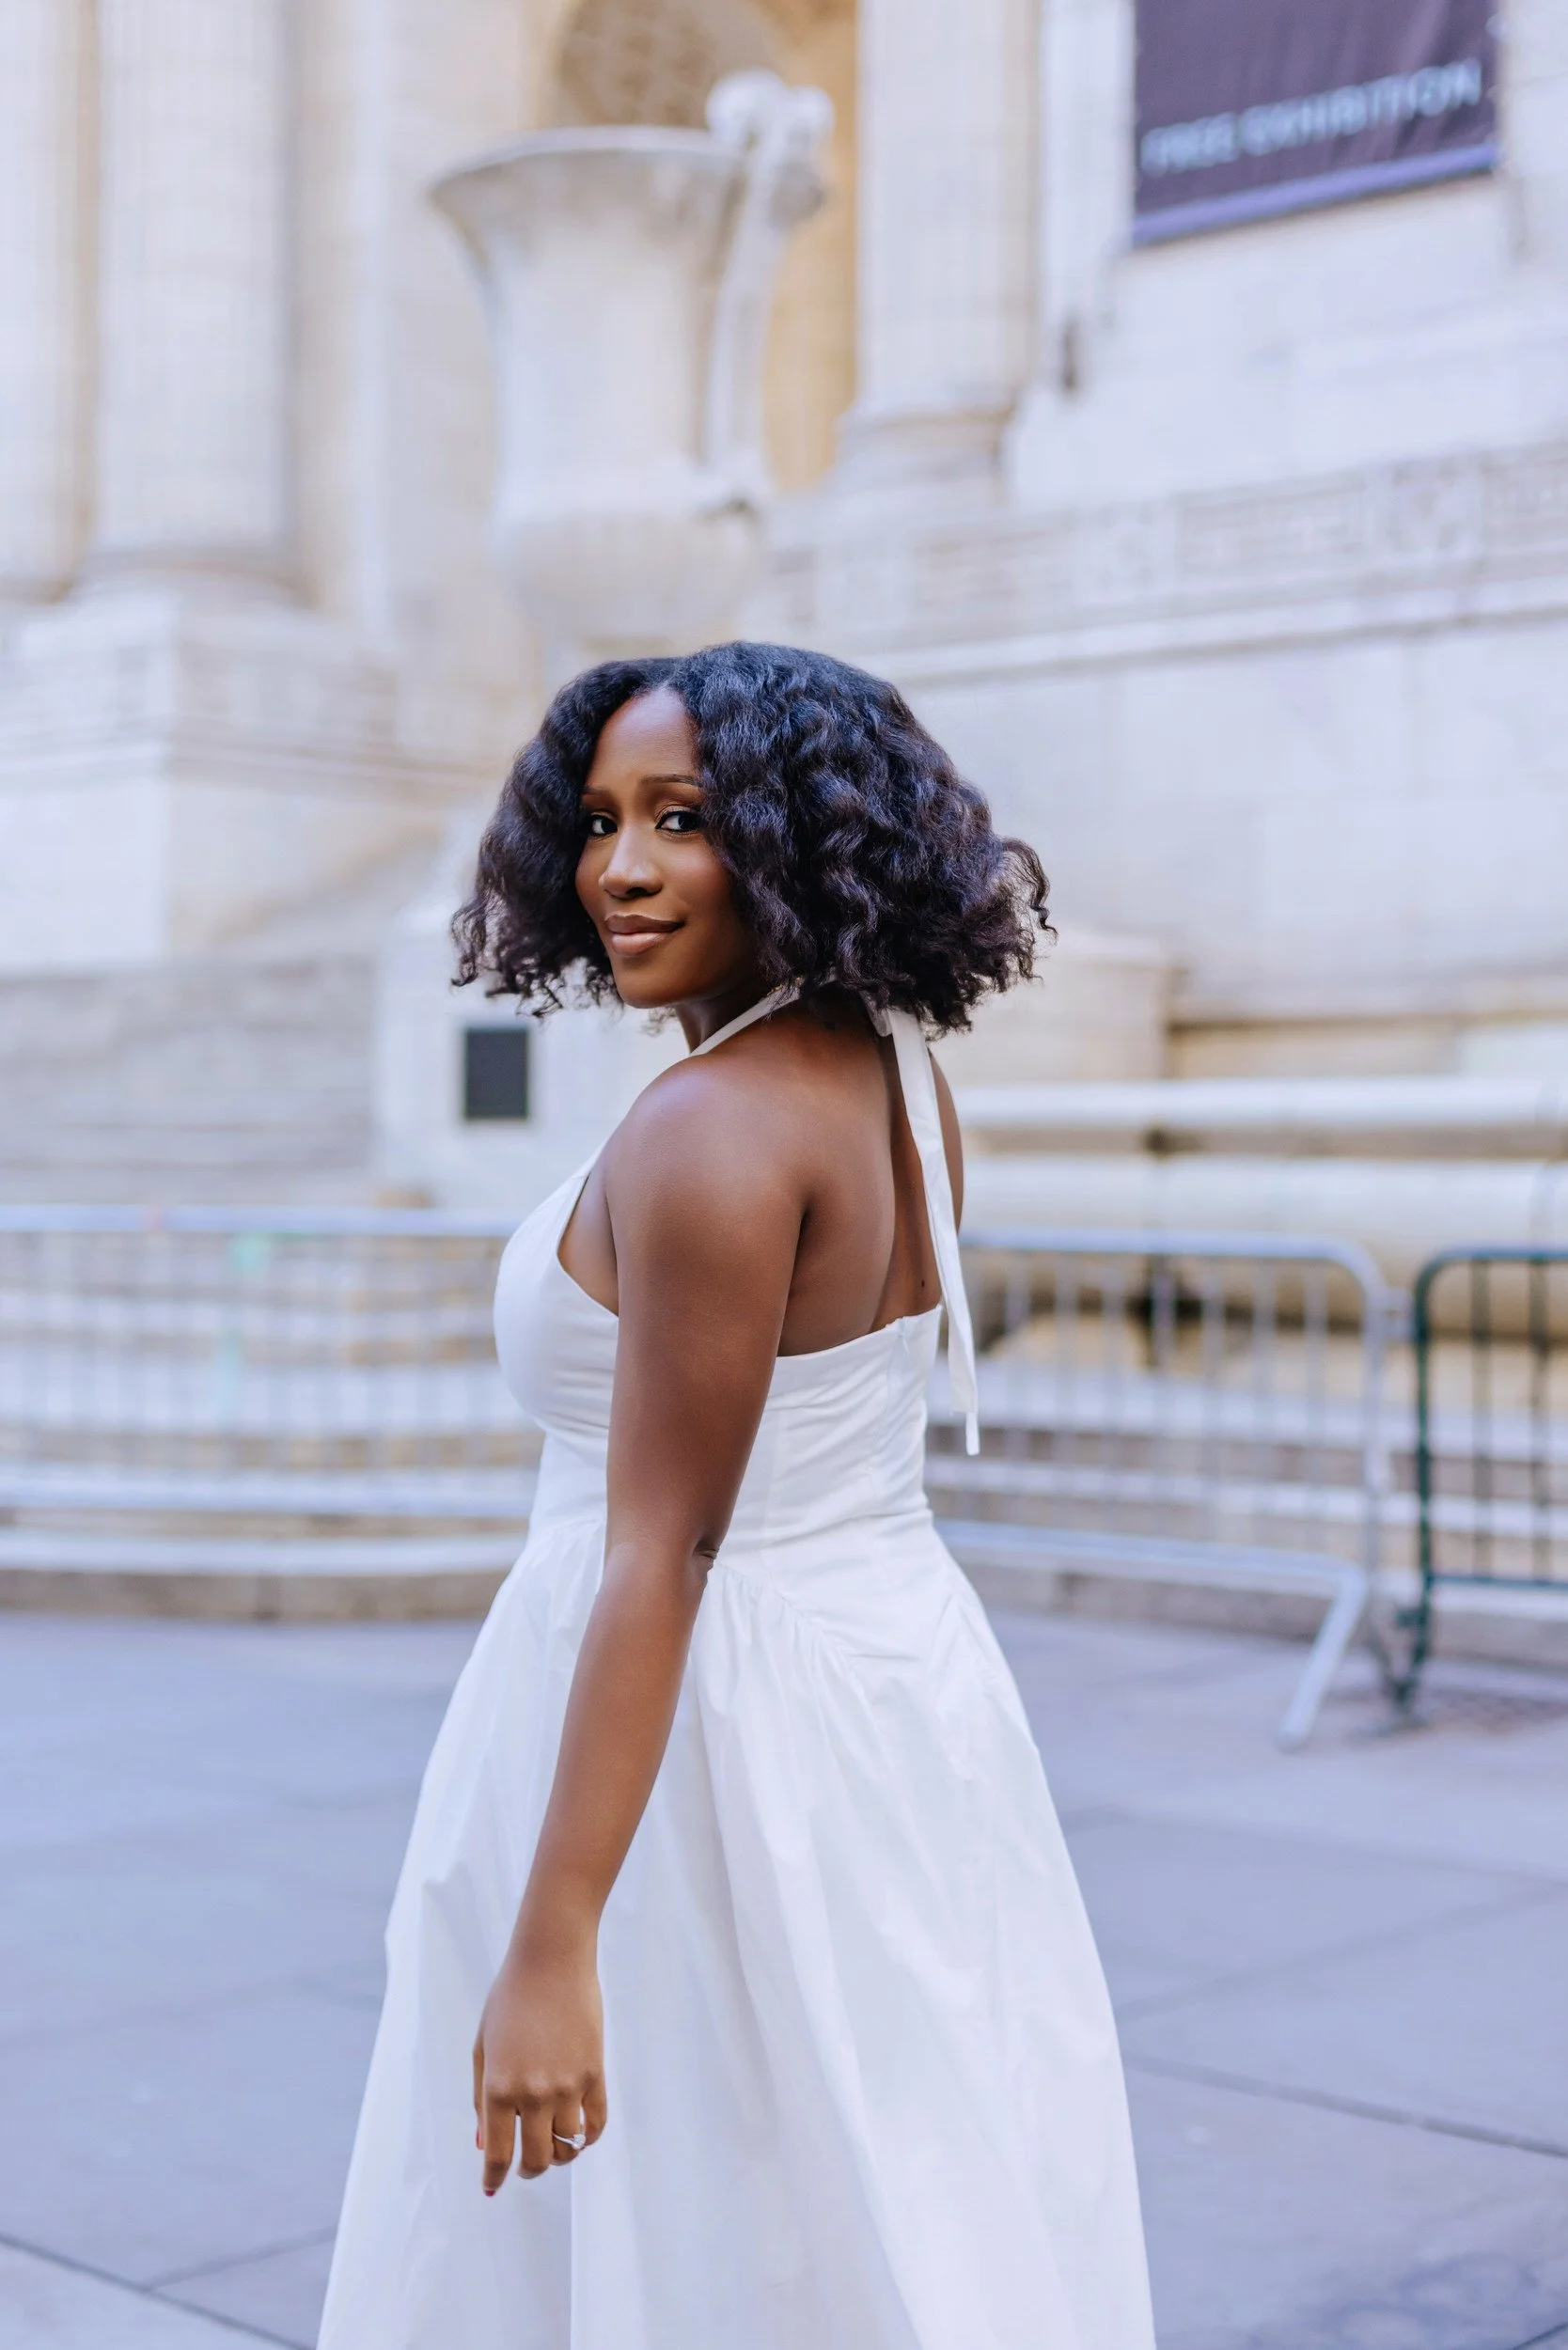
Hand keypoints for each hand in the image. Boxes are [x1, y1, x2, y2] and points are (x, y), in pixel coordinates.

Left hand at [472, 1929, 606, 2190]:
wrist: (551, 1960)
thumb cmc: (508, 1999)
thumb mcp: (482, 2048)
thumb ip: (481, 2099)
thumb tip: (485, 2143)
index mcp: (498, 2088)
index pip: (498, 2154)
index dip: (495, 2177)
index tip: (493, 2186)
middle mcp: (533, 2094)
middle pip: (536, 2159)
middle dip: (529, 2168)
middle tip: (527, 2163)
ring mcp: (568, 2086)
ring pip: (568, 2147)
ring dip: (560, 2153)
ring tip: (555, 2142)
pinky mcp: (595, 2074)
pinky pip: (596, 2125)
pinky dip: (588, 2138)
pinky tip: (580, 2132)